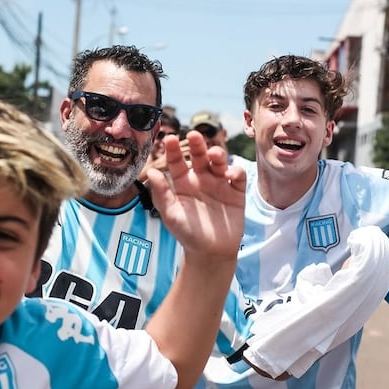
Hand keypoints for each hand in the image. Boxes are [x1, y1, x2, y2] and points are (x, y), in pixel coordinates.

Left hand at [145, 130, 244, 257]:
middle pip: (200, 156)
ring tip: (213, 155)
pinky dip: (235, 171)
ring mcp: (219, 184)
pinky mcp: (235, 192)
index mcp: (183, 183)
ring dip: (217, 154)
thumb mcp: (171, 215)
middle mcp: (201, 179)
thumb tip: (151, 172)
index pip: (177, 161)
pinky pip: (237, 176)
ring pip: (219, 162)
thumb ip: (162, 194)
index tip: (168, 139)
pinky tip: (230, 175)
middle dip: (198, 144)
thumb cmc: (188, 234)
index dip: (173, 150)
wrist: (210, 253)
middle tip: (193, 135)